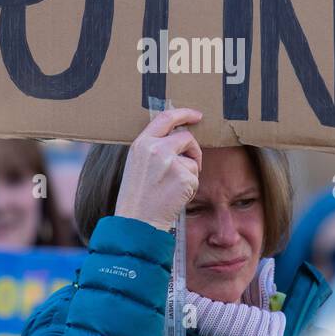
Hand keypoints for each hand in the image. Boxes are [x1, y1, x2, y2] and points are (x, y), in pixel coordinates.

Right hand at [114, 108, 202, 232]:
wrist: (137, 222)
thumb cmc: (137, 196)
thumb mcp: (137, 164)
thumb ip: (154, 147)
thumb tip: (179, 136)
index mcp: (141, 143)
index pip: (165, 117)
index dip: (184, 113)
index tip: (197, 116)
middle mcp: (156, 149)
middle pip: (186, 137)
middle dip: (193, 150)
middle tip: (193, 163)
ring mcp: (171, 162)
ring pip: (193, 160)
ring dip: (190, 173)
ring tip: (172, 188)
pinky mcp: (184, 177)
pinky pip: (195, 177)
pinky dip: (190, 188)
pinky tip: (175, 197)